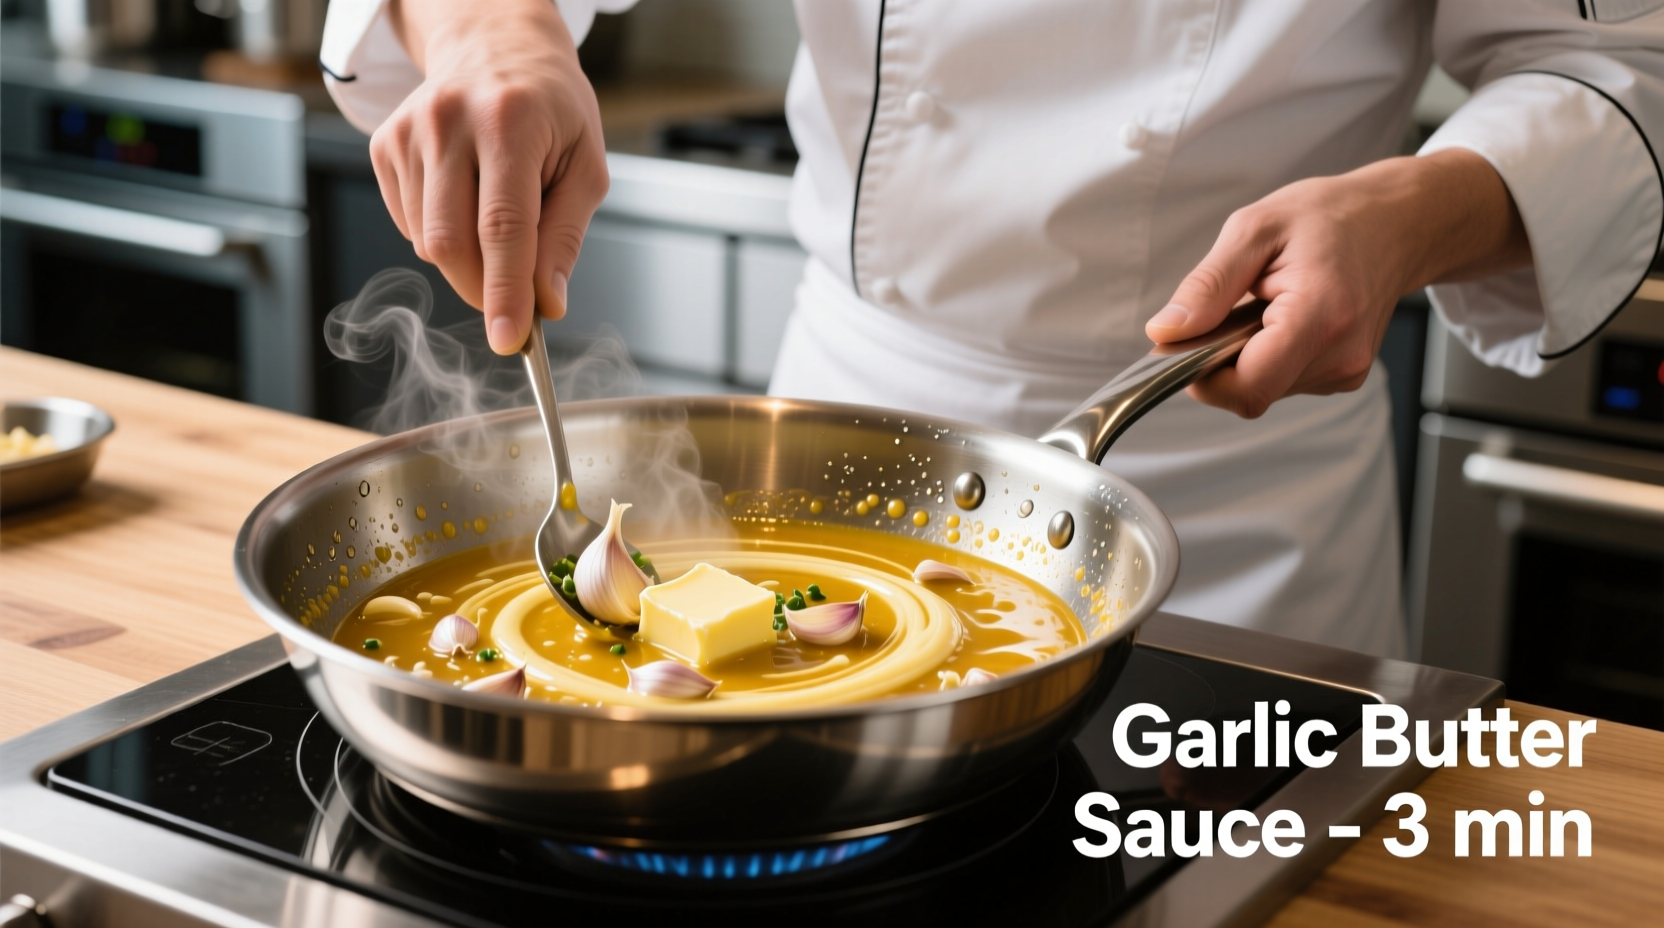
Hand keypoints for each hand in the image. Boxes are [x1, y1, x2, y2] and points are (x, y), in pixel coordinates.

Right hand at [372, 0, 608, 353]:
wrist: (495, 48)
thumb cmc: (551, 109)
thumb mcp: (585, 165)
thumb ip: (565, 237)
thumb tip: (546, 302)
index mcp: (510, 123)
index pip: (503, 227)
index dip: (505, 291)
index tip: (509, 339)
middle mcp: (450, 122)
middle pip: (452, 243)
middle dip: (484, 288)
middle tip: (515, 301)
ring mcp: (409, 132)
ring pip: (427, 242)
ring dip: (466, 262)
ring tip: (497, 221)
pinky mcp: (384, 145)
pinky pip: (409, 226)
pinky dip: (442, 237)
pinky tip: (466, 202)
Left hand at [1145, 149, 1529, 417]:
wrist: (1397, 222)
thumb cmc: (1330, 217)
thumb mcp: (1254, 229)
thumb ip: (1207, 286)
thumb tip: (1165, 331)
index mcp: (1319, 316)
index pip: (1246, 387)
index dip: (1201, 376)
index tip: (1185, 343)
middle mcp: (1340, 355)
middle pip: (1250, 391)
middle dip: (1220, 359)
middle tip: (1227, 308)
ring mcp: (1346, 371)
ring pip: (1263, 389)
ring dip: (1245, 355)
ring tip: (1264, 305)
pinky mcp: (1344, 376)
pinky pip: (1283, 381)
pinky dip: (1268, 356)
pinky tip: (1282, 318)